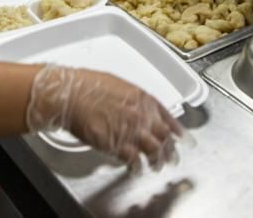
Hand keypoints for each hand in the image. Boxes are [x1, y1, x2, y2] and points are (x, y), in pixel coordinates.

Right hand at [26, 65, 182, 170]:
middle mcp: (141, 115)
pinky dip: (136, 167)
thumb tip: (140, 108)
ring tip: (156, 167)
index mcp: (143, 98)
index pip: (169, 118)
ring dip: (157, 162)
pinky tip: (136, 170)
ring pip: (154, 151)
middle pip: (165, 137)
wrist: (69, 93)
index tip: (183, 139)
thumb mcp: (118, 84)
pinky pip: (134, 160)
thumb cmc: (86, 85)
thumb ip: (134, 99)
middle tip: (172, 158)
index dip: (178, 132)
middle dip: (171, 150)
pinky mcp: (116, 145)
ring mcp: (130, 131)